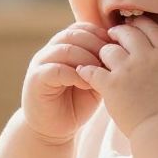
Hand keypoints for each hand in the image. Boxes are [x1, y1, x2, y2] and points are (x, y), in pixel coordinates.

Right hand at [21, 23, 109, 143]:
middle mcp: (50, 50)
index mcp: (63, 46)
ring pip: (65, 49)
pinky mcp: (36, 79)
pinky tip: (86, 84)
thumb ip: (101, 65)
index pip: (81, 28)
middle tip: (111, 59)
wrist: (52, 129)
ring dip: (86, 58)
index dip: (100, 34)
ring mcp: (40, 63)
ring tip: (100, 72)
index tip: (117, 47)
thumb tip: (122, 52)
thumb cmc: (75, 104)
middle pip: (74, 34)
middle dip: (96, 44)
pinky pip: (56, 69)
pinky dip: (74, 75)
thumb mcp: (94, 81)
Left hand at [77, 17, 157, 135]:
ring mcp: (127, 71)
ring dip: (103, 51)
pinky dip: (86, 70)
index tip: (134, 25)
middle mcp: (146, 57)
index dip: (140, 24)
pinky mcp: (112, 86)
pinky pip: (92, 70)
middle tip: (113, 35)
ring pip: (108, 49)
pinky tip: (82, 70)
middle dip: (119, 32)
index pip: (151, 28)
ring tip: (100, 56)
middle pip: (128, 33)